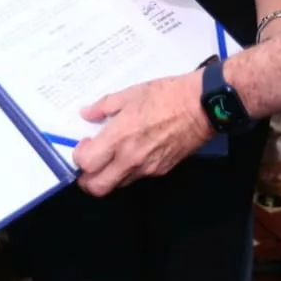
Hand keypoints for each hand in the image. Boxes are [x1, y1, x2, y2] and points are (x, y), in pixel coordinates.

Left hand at [71, 71, 212, 195]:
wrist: (201, 107)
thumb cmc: (169, 96)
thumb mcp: (131, 93)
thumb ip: (105, 106)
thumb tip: (87, 113)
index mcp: (120, 136)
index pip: (86, 163)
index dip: (79, 156)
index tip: (83, 145)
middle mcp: (130, 158)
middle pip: (97, 187)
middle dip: (87, 180)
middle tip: (88, 164)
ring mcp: (146, 168)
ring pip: (117, 185)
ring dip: (108, 176)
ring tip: (111, 157)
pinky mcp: (160, 170)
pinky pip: (137, 178)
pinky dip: (129, 171)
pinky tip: (134, 153)